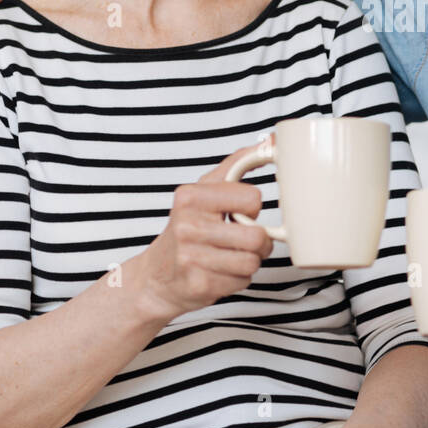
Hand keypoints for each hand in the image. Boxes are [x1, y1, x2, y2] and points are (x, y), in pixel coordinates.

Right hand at [135, 146, 274, 322]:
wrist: (156, 277)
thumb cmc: (187, 229)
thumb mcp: (204, 190)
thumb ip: (237, 164)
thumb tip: (271, 142)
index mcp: (191, 197)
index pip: (253, 199)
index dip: (252, 208)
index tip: (236, 213)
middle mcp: (188, 226)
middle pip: (257, 236)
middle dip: (257, 241)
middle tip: (240, 240)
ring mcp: (191, 258)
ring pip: (252, 261)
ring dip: (248, 261)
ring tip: (229, 256)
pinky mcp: (199, 285)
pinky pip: (242, 282)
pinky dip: (237, 279)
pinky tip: (219, 272)